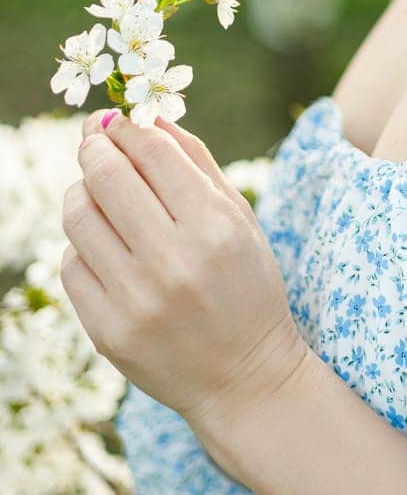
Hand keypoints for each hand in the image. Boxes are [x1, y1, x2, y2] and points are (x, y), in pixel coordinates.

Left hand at [61, 108, 309, 439]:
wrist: (245, 379)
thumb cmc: (247, 287)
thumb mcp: (240, 219)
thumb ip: (195, 162)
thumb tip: (146, 116)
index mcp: (214, 227)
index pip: (151, 153)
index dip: (126, 124)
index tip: (115, 117)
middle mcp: (173, 262)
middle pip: (106, 177)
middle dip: (94, 147)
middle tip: (93, 140)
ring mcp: (135, 300)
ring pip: (79, 217)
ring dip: (81, 191)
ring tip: (96, 190)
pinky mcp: (108, 332)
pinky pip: (72, 264)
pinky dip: (83, 244)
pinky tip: (104, 244)